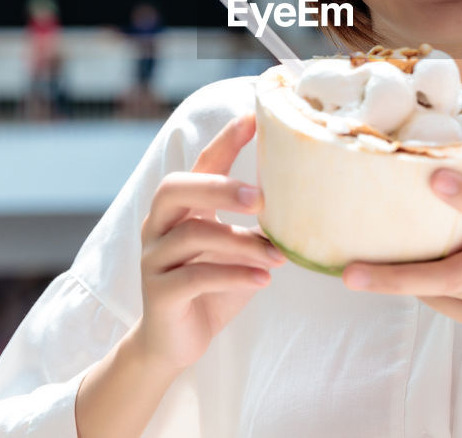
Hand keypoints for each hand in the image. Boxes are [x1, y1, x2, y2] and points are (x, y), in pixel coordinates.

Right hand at [133, 114, 285, 373]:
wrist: (175, 344)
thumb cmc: (213, 287)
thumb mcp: (236, 250)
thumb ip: (255, 225)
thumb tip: (308, 201)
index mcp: (180, 209)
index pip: (200, 165)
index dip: (225, 141)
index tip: (253, 117)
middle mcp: (159, 227)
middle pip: (175, 188)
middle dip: (219, 186)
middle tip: (261, 197)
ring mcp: (154, 260)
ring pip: (193, 235)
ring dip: (242, 242)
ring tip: (280, 255)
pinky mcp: (159, 294)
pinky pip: (196, 277)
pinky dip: (234, 275)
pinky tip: (264, 278)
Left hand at [341, 169, 461, 346]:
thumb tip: (435, 151)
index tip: (436, 178)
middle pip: (448, 273)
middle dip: (396, 276)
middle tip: (350, 273)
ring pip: (434, 288)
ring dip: (395, 279)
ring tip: (355, 273)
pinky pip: (438, 300)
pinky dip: (418, 284)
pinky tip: (398, 274)